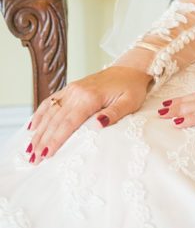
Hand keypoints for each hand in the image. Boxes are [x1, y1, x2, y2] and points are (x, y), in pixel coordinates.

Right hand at [25, 65, 151, 165]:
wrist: (131, 68)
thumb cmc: (132, 88)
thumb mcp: (130, 103)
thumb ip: (114, 114)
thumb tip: (97, 125)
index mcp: (91, 97)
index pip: (68, 123)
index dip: (55, 140)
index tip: (46, 156)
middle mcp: (77, 91)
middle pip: (56, 120)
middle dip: (43, 140)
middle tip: (33, 160)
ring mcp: (73, 88)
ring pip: (50, 111)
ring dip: (39, 131)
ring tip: (30, 149)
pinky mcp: (72, 88)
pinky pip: (52, 100)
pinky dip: (40, 113)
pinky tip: (32, 126)